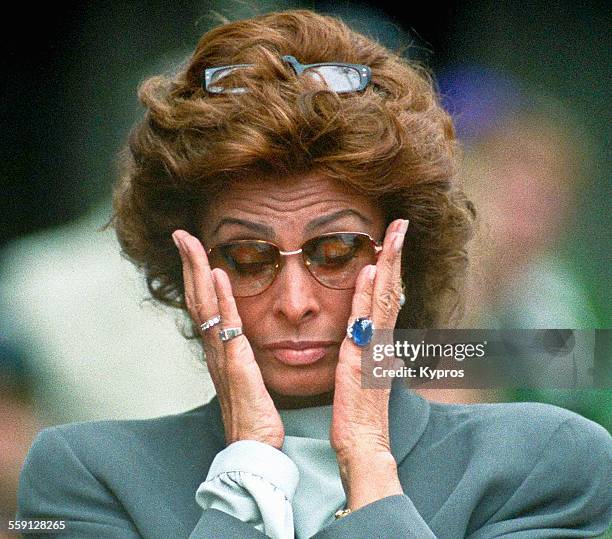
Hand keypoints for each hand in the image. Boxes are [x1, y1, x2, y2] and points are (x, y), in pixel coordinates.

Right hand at [173, 230, 283, 448]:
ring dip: (198, 271)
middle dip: (189, 263)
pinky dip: (221, 299)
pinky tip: (218, 275)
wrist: (254, 448)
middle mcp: (214, 349)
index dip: (196, 274)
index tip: (193, 247)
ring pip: (206, 305)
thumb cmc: (254, 415)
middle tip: (182, 233)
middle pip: (197, 297)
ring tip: (191, 242)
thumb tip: (242, 336)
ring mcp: (222, 356)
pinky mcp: (237, 365)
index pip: (204, 304)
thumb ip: (242, 354)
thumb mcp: (246, 376)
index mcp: (219, 349)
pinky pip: (227, 326)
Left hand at [330, 218, 407, 507]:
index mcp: (378, 342)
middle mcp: (381, 341)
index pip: (387, 296)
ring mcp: (374, 349)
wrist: (363, 445)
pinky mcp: (362, 360)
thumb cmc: (359, 413)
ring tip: (393, 233)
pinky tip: (370, 270)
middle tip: (400, 222)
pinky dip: (370, 294)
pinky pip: (367, 321)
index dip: (391, 266)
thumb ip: (364, 351)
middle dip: (395, 254)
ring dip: (388, 264)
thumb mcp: (361, 374)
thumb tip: (363, 333)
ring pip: (385, 298)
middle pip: (391, 289)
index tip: (392, 238)